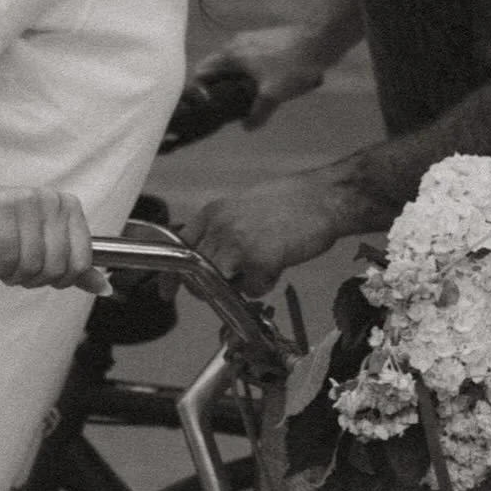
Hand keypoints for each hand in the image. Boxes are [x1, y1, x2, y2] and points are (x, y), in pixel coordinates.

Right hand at [0, 180, 108, 293]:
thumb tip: (105, 289)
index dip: (60, 280)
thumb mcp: (44, 242)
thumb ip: (73, 264)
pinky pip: (8, 255)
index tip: (42, 276)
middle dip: (33, 280)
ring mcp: (26, 199)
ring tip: (5, 266)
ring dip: (13, 276)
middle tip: (18, 273)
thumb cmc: (4, 226)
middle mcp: (52, 199)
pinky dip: (0, 268)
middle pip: (55, 266)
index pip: (81, 262)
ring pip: (31, 264)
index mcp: (69, 206)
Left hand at [181, 173, 341, 295]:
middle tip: (235, 280)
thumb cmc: (289, 202)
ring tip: (260, 268)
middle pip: (197, 273)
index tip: (167, 292)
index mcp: (213, 212)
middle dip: (211, 286)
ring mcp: (238, 245)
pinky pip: (251, 291)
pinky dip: (264, 286)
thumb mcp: (242, 208)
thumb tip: (209, 259)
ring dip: (238, 286)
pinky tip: (277, 266)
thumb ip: (221, 230)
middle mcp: (220, 227)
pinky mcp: (260, 262)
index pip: (179, 247)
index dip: (172, 275)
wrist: (324, 198)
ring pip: (220, 285)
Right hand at [193, 25, 325, 128]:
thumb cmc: (291, 67)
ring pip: (235, 62)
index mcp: (231, 55)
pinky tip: (267, 83)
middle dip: (220, 87)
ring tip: (249, 97)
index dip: (200, 91)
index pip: (202, 72)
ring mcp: (251, 38)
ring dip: (237, 79)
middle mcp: (236, 43)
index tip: (209, 106)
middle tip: (229, 105)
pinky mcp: (265, 39)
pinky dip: (251, 71)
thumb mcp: (273, 96)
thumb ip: (257, 114)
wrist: (318, 40)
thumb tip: (247, 127)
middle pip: (218, 67)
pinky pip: (249, 57)